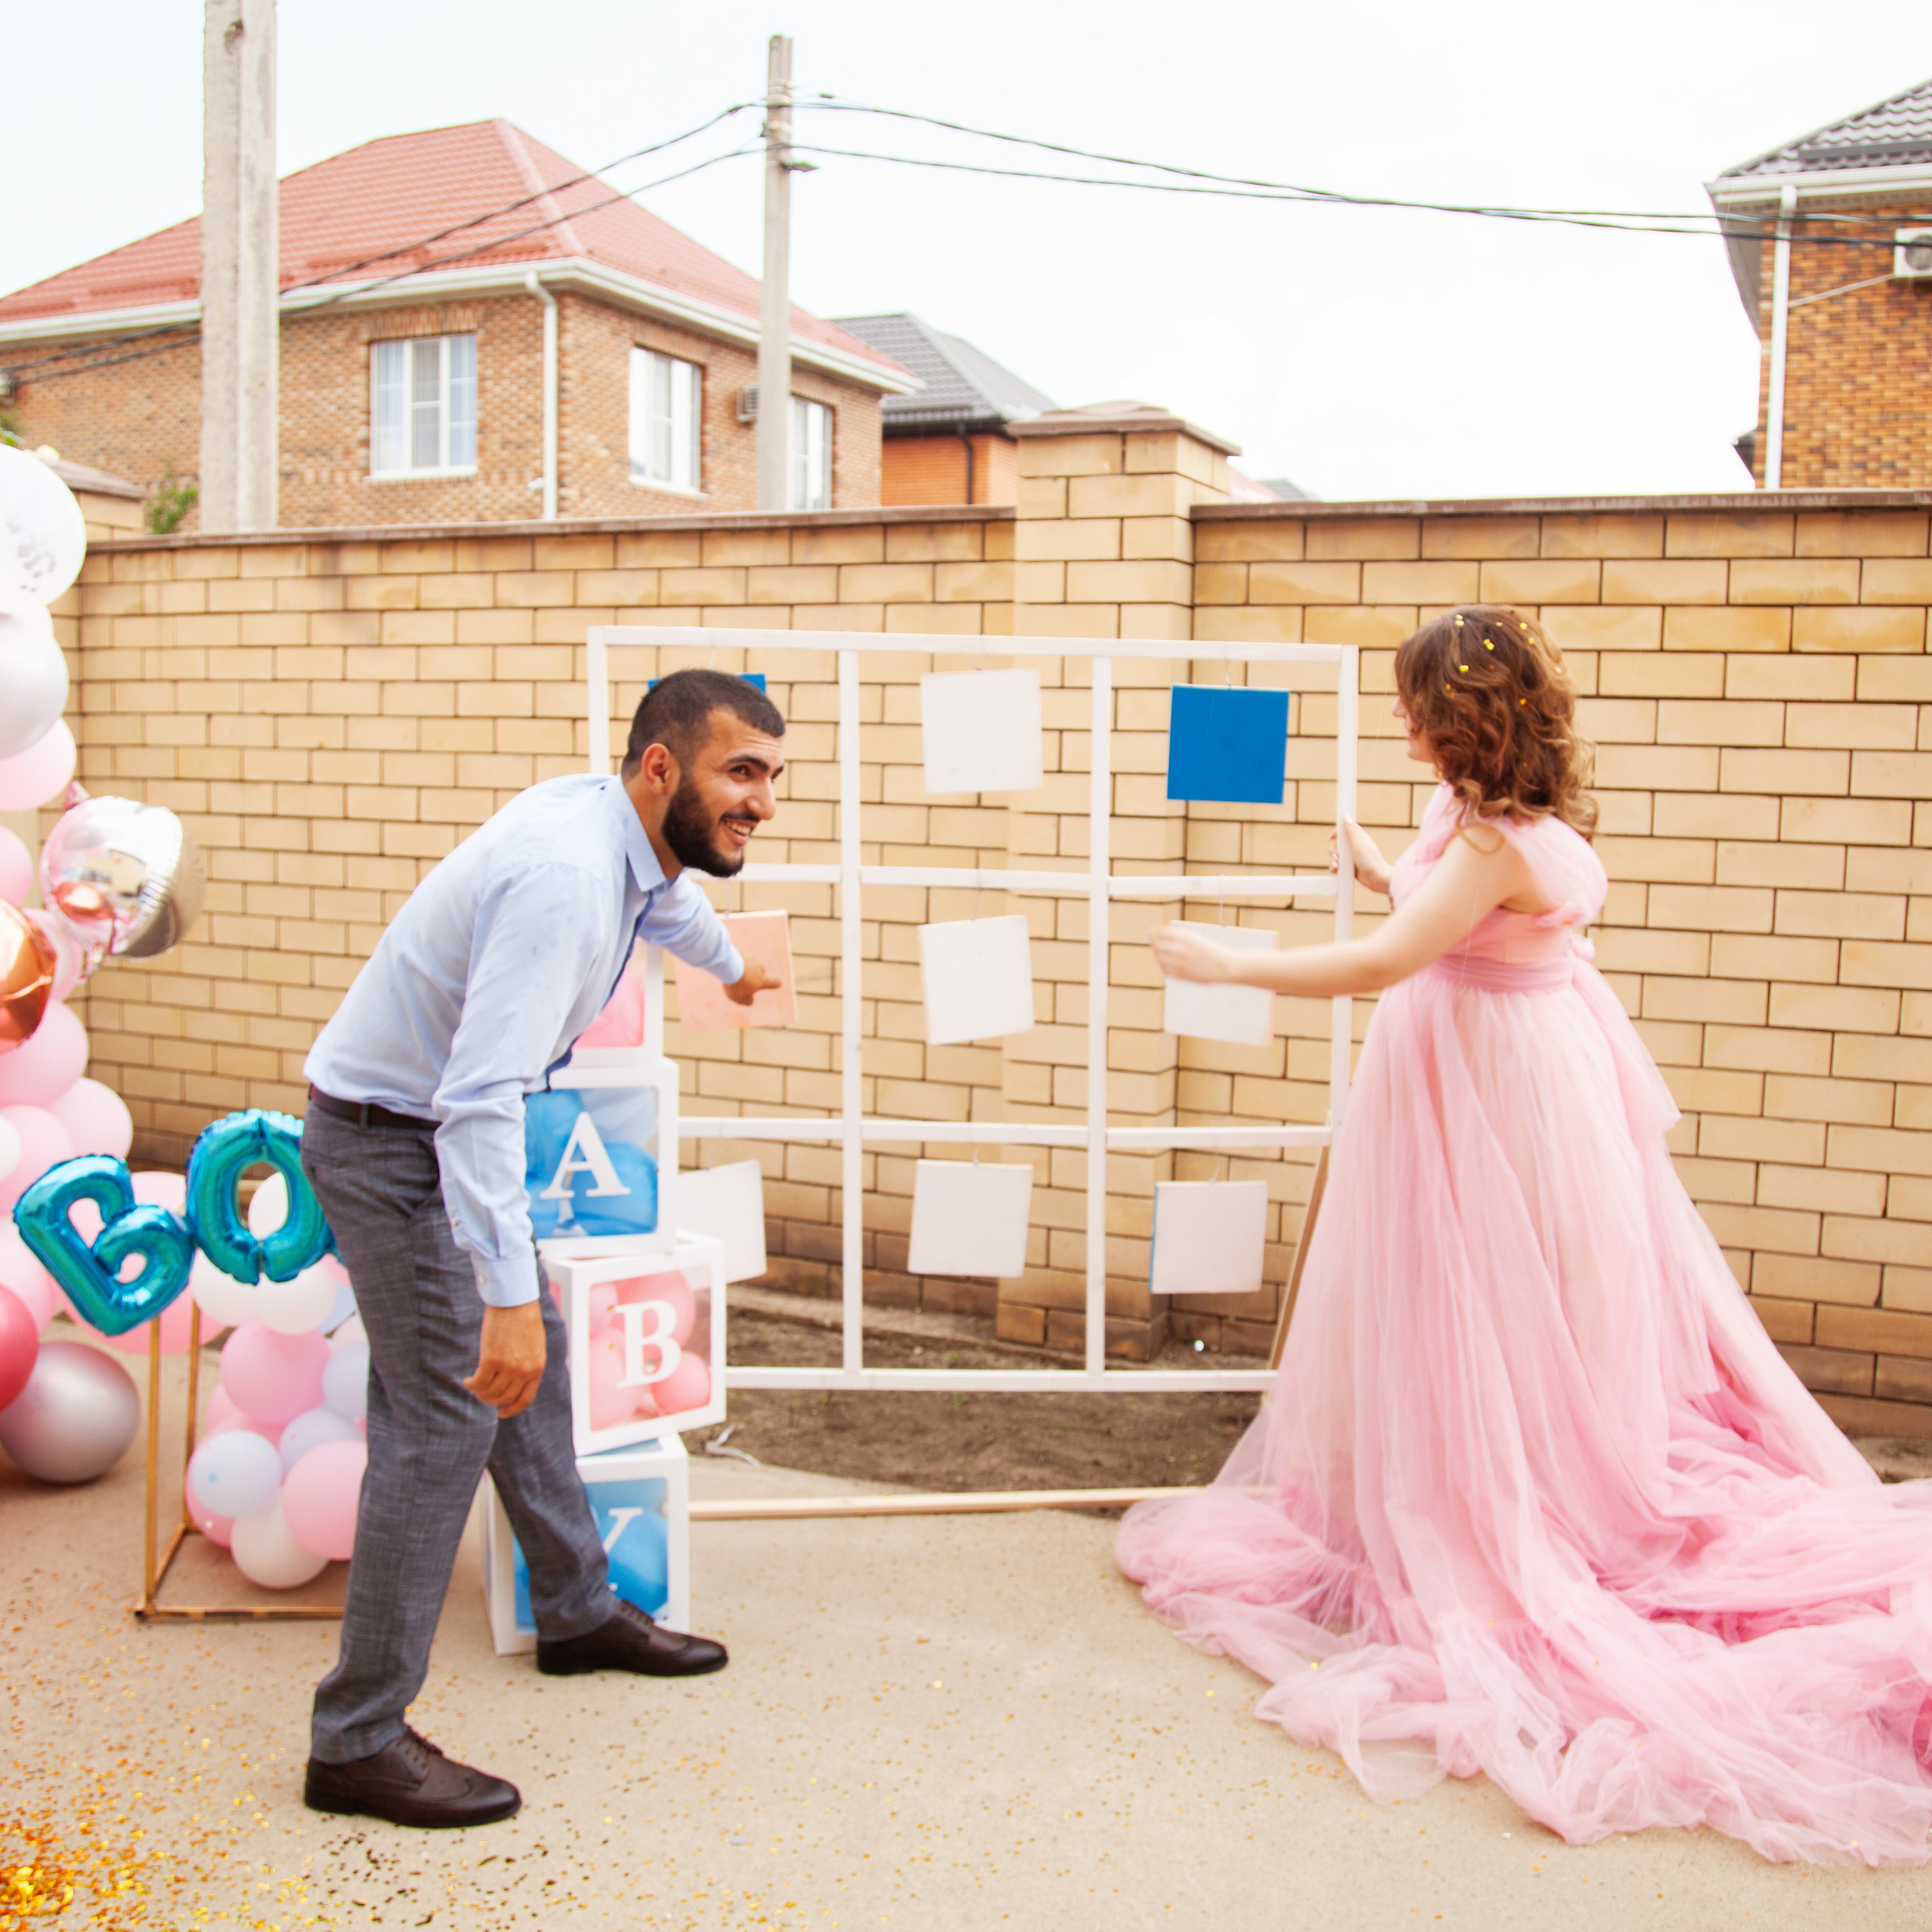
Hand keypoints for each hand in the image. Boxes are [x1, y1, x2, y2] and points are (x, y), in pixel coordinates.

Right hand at [463, 1302, 546, 1418]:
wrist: (515, 1302)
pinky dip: (471, 1384)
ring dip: (480, 1393)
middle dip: (491, 1401)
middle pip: (504, 1398)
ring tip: (474, 1385)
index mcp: (537, 1368)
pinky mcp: (491, 1360)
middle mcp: (524, 1371)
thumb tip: (516, 1380)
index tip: (502, 1413)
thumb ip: (528, 1364)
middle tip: (482, 1394)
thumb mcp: (534, 1345)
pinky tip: (467, 1380)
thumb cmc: (524, 1319)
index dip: (512, 1409)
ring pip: (490, 1392)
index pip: (525, 1399)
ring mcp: (508, 1367)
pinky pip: (479, 1382)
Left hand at [723, 960, 779, 1007]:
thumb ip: (747, 1001)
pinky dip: (736, 962)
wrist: (727, 965)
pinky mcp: (741, 952)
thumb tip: (750, 1000)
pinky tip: (728, 966)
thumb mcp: (740, 998)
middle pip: (759, 973)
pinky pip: (740, 959)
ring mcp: (751, 958)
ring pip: (749, 965)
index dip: (775, 984)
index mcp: (762, 980)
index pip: (774, 982)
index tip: (777, 983)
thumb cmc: (736, 984)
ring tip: (732, 974)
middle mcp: (759, 968)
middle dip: (753, 977)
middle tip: (741, 982)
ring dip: (743, 969)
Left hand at [1150, 923, 1234, 984]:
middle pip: (1157, 946)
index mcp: (1185, 937)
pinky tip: (1164, 964)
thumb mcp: (1196, 939)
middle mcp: (1181, 949)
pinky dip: (1162, 966)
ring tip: (1158, 954)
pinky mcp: (1182, 974)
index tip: (1150, 933)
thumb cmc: (1211, 951)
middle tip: (1153, 944)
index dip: (1154, 933)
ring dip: (1157, 955)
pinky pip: (1165, 970)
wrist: (1225, 966)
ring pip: (1159, 959)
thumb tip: (1159, 936)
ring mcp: (1181, 963)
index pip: (1161, 933)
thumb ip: (1179, 937)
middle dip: (1153, 944)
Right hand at [1328, 816, 1392, 894]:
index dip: (1337, 833)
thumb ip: (1352, 831)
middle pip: (1339, 844)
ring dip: (1333, 860)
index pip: (1345, 830)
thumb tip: (1346, 816)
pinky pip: (1340, 865)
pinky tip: (1336, 870)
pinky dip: (1336, 867)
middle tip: (1337, 856)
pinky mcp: (1352, 867)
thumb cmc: (1372, 861)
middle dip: (1334, 850)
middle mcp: (1356, 847)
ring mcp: (1354, 858)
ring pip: (1338, 855)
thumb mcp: (1359, 844)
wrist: (1378, 879)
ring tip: (1336, 865)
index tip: (1331, 837)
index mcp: (1359, 838)